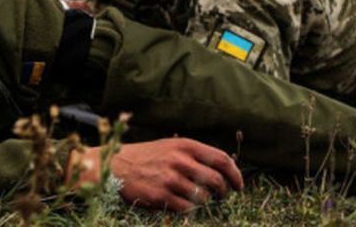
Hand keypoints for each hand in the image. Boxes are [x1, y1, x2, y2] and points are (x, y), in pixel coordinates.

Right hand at [72, 138, 243, 211]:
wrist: (116, 165)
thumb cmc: (147, 157)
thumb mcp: (171, 146)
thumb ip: (194, 155)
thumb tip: (223, 170)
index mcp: (185, 145)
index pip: (222, 159)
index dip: (235, 174)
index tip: (238, 185)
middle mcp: (180, 160)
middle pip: (217, 180)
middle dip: (224, 192)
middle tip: (222, 196)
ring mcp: (171, 179)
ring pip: (203, 197)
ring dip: (205, 202)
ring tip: (198, 199)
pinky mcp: (161, 196)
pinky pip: (187, 209)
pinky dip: (189, 210)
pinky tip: (181, 204)